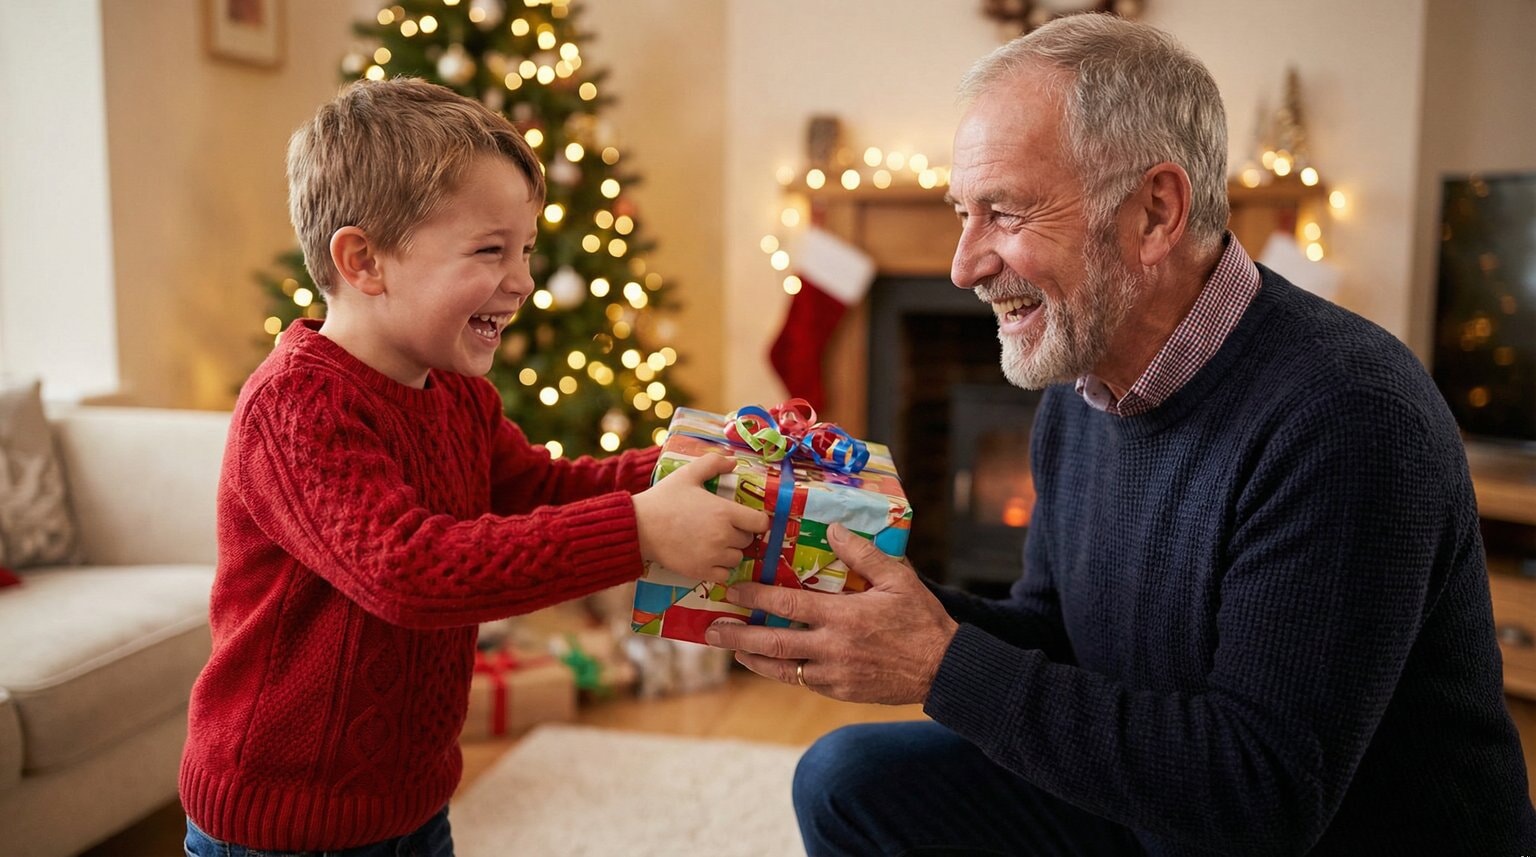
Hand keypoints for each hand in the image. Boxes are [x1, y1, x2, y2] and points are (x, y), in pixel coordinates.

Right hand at [633, 454, 769, 584]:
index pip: (760, 522)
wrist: (639, 527)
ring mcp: (712, 556)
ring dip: (730, 552)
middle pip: (748, 541)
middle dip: (739, 534)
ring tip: (714, 543)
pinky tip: (708, 558)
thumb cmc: (664, 499)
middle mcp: (723, 536)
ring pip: (737, 558)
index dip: (756, 520)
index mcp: (725, 512)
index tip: (746, 519)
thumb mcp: (688, 474)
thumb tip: (733, 461)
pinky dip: (719, 569)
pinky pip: (724, 575)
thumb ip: (713, 463)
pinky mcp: (700, 572)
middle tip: (723, 528)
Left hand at [705, 523, 958, 704]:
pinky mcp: (840, 692)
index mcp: (843, 616)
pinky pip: (803, 681)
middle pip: (772, 644)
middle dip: (737, 637)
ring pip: (782, 669)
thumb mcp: (898, 580)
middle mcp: (832, 648)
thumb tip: (834, 530)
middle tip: (711, 632)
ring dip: (753, 660)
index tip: (733, 590)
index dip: (756, 598)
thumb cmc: (921, 620)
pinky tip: (772, 664)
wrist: (943, 670)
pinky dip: (784, 672)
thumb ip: (863, 554)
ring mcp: (834, 674)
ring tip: (733, 652)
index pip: (787, 605)